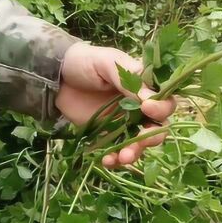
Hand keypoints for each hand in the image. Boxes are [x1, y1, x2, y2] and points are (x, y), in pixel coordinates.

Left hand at [55, 43, 175, 167]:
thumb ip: (129, 78)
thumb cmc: (85, 62)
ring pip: (141, 142)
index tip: (147, 108)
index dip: (162, 108)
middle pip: (158, 126)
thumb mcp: (108, 62)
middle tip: (140, 140)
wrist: (55, 77)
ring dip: (136, 151)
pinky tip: (107, 160)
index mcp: (145, 85)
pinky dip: (116, 159)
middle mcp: (140, 105)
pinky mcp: (109, 134)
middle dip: (152, 136)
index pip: (166, 100)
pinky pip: (119, 150)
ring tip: (123, 157)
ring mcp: (125, 121)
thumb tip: (150, 99)